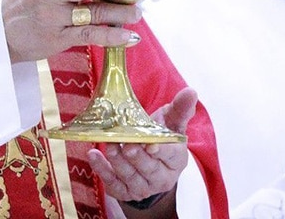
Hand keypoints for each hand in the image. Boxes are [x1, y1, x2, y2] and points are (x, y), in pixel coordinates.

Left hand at [87, 87, 196, 215]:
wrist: (149, 164)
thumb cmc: (160, 137)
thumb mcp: (172, 123)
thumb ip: (180, 109)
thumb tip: (191, 92)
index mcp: (176, 159)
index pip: (171, 155)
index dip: (161, 151)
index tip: (151, 145)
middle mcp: (161, 177)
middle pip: (149, 168)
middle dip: (137, 157)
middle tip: (126, 144)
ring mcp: (143, 187)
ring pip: (130, 177)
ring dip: (118, 161)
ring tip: (108, 144)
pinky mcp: (124, 192)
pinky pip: (113, 185)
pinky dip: (102, 170)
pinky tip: (93, 155)